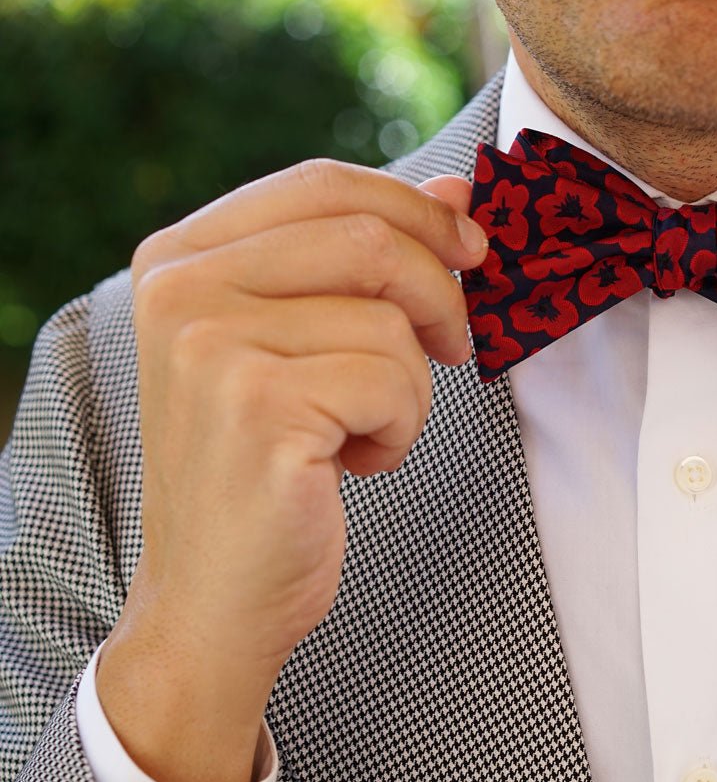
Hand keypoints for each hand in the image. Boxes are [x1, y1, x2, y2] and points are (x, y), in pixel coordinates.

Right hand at [95, 160, 485, 781]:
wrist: (215, 597)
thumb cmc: (268, 469)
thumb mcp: (305, 345)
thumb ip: (363, 260)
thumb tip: (453, 192)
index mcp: (180, 259)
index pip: (323, 184)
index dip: (417, 211)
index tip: (472, 249)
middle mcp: (181, 290)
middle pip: (369, 238)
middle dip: (440, 294)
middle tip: (453, 347)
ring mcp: (213, 347)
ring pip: (392, 321)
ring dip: (411, 388)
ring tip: (364, 432)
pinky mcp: (260, 407)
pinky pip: (394, 384)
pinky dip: (400, 432)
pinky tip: (352, 466)